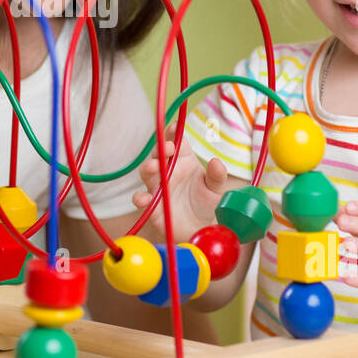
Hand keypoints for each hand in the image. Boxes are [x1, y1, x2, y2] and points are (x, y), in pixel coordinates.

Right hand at [131, 127, 231, 243]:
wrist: (200, 229)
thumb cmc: (206, 203)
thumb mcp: (216, 189)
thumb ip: (217, 176)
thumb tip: (216, 162)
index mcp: (184, 161)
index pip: (176, 142)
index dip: (173, 133)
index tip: (174, 127)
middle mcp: (168, 171)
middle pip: (159, 154)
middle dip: (160, 148)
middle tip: (167, 147)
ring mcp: (158, 187)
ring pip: (147, 173)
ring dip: (148, 168)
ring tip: (154, 167)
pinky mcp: (153, 206)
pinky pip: (141, 199)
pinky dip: (140, 198)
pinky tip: (144, 199)